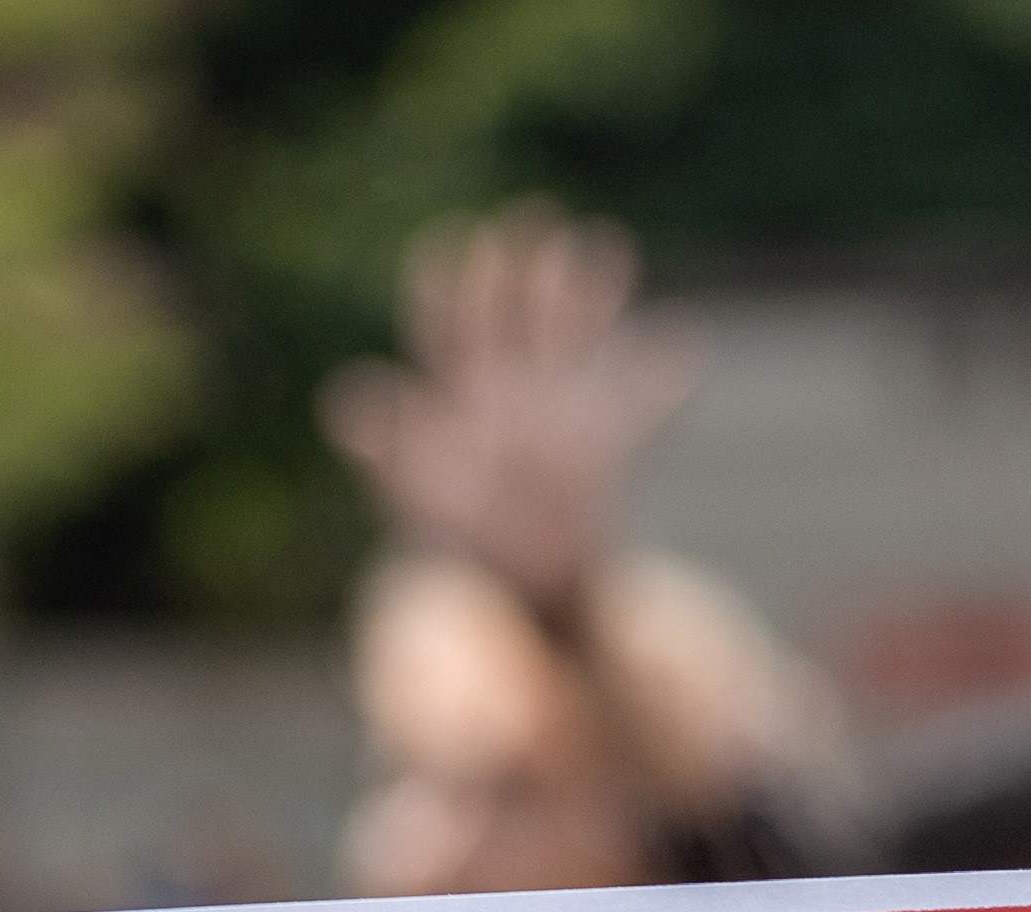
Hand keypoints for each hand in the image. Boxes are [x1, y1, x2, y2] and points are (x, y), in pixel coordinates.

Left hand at [320, 208, 699, 611]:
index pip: (443, 322)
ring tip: (609, 244)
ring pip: (573, 336)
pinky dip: (661, 379)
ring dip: (589, 294)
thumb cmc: (460, 540)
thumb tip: (344, 399)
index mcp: (458, 393)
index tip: (453, 241)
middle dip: (522, 263)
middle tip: (536, 213)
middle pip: (512, 312)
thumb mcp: (412, 496)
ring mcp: (560, 409)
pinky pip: (638, 404)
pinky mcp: (604, 442)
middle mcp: (510, 386)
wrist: (519, 579)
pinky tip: (686, 343)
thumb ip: (381, 448)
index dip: (444, 279)